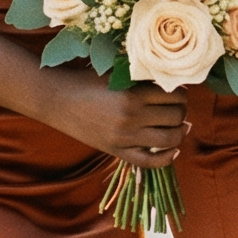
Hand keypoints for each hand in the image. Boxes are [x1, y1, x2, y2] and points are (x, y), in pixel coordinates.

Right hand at [36, 71, 188, 168]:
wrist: (56, 99)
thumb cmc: (87, 81)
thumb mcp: (117, 74)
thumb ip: (143, 80)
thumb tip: (175, 88)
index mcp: (132, 94)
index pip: (175, 96)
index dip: (181, 94)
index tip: (177, 92)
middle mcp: (130, 117)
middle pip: (176, 117)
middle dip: (181, 111)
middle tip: (176, 107)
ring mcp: (124, 138)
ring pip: (169, 139)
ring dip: (178, 132)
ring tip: (176, 125)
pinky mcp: (116, 152)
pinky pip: (151, 162)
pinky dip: (167, 158)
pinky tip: (173, 149)